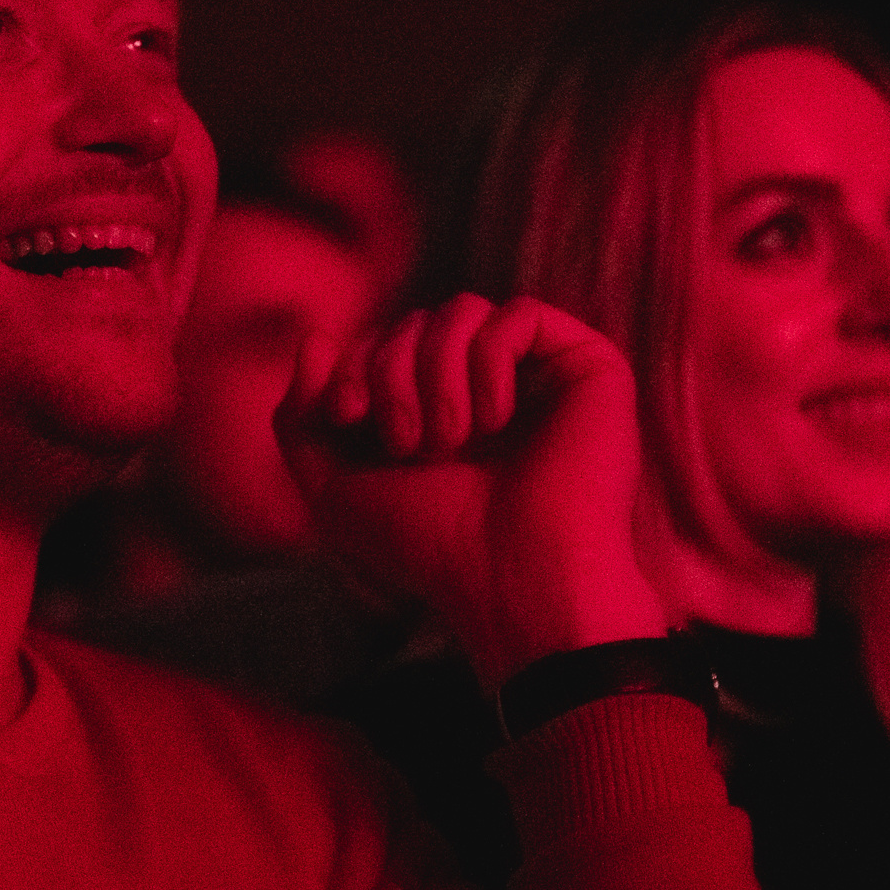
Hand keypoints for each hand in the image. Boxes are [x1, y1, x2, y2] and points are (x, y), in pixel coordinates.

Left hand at [278, 294, 667, 690]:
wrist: (513, 578)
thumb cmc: (430, 546)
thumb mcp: (334, 493)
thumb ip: (301, 419)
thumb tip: (316, 339)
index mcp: (435, 413)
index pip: (381, 345)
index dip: (352, 365)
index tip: (347, 416)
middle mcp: (488, 390)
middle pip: (414, 323)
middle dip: (391, 374)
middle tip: (410, 445)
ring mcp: (541, 376)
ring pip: (461, 311)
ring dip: (436, 373)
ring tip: (452, 441)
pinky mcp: (588, 368)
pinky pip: (519, 314)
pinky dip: (489, 359)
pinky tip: (496, 420)